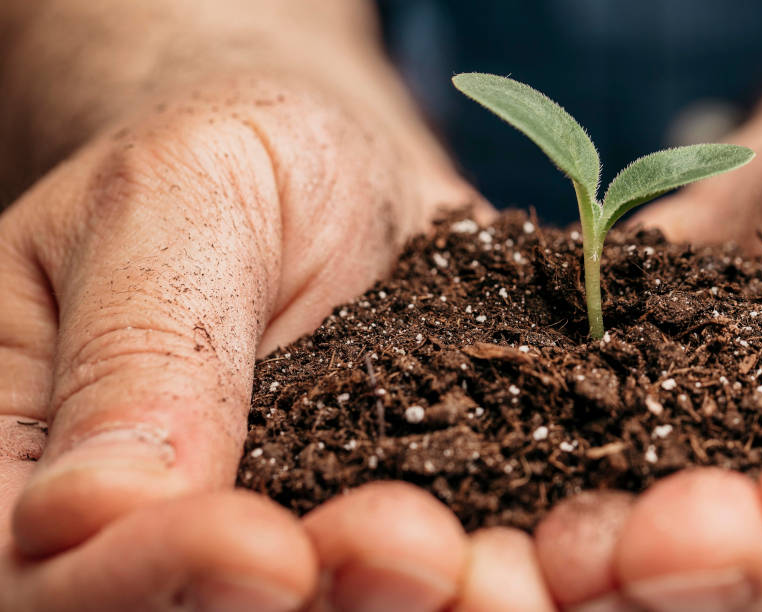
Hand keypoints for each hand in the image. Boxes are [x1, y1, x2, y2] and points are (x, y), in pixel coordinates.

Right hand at [0, 73, 551, 609]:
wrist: (334, 162)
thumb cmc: (226, 157)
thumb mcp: (170, 203)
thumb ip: (138, 348)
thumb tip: (90, 514)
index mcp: (54, 477)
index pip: (62, 583)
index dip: (157, 584)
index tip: (267, 548)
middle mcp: (192, 542)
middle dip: (352, 606)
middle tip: (433, 559)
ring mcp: (327, 548)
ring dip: (473, 607)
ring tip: (529, 567)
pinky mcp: (445, 523)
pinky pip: (496, 560)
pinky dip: (561, 563)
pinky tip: (616, 534)